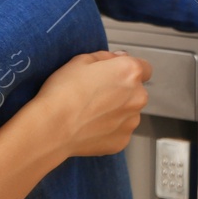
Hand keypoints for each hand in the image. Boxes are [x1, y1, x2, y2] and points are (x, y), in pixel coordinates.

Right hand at [30, 50, 151, 161]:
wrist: (53, 126)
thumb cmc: (64, 91)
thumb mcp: (82, 60)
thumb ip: (106, 57)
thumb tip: (118, 58)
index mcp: (130, 72)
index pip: (144, 68)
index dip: (128, 71)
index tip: (115, 76)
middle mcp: (137, 97)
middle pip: (136, 92)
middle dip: (121, 93)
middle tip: (96, 95)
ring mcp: (131, 122)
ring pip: (128, 113)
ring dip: (116, 112)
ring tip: (90, 113)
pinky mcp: (122, 141)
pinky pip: (119, 132)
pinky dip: (108, 130)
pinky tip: (89, 127)